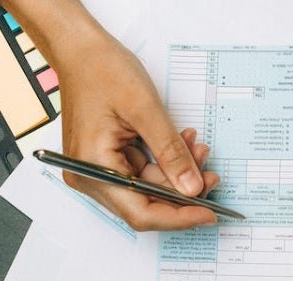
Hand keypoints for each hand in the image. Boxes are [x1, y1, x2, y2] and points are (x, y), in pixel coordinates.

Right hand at [53, 21, 218, 230]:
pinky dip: (164, 163)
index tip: (209, 213)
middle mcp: (90, 178)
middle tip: (211, 176)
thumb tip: (192, 188)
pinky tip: (182, 145)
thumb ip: (170, 153)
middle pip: (145, 205)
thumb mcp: (145, 109)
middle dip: (181, 193)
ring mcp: (98, 172)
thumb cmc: (101, 70)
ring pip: (147, 190)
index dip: (178, 217)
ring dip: (176, 175)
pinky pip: (142, 174)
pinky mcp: (107, 162)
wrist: (81, 50)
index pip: (140, 213)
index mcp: (91, 169)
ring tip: (198, 149)